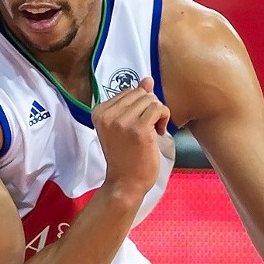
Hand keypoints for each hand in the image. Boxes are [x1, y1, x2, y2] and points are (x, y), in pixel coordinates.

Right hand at [92, 77, 170, 205]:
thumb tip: (147, 79)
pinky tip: (158, 133)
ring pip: (151, 100)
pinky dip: (164, 119)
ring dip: (157, 115)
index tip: (137, 126)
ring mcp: (123, 121)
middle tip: (147, 130)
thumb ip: (134, 102)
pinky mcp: (139, 129)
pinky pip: (159, 108)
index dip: (139, 107)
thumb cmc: (126, 157)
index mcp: (100, 111)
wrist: (126, 183)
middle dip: (149, 109)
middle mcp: (108, 114)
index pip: (129, 92)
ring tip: (151, 133)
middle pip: (141, 93)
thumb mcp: (125, 126)